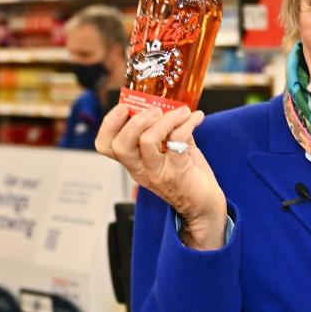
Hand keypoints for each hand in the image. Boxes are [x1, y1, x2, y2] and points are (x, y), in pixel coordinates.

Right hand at [96, 104, 226, 249]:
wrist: (204, 205)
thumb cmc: (188, 177)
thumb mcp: (170, 153)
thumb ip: (167, 132)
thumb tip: (171, 106)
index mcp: (134, 163)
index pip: (106, 146)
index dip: (109, 125)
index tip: (123, 106)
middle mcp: (141, 170)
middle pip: (120, 145)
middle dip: (136, 120)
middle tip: (156, 109)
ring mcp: (158, 173)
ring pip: (147, 141)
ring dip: (166, 119)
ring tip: (182, 111)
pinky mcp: (178, 173)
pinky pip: (178, 142)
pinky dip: (188, 124)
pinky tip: (197, 117)